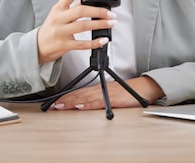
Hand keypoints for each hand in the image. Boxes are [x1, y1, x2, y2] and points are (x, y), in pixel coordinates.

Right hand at [37, 0, 116, 64]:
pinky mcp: (64, 45)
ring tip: (111, 23)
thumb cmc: (49, 29)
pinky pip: (82, 44)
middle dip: (99, 11)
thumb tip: (90, 1)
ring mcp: (61, 32)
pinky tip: (103, 39)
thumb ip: (71, 7)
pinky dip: (94, 42)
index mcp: (58, 8)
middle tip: (111, 13)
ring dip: (100, 24)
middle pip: (81, 10)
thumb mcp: (57, 14)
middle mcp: (59, 18)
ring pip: (83, 26)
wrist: (37, 46)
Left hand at [50, 76, 164, 110]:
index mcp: (97, 90)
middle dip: (64, 101)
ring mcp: (105, 95)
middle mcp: (99, 91)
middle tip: (51, 106)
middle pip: (78, 95)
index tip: (54, 103)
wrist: (143, 89)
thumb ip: (98, 99)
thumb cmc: (128, 93)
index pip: (78, 93)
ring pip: (85, 98)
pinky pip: (98, 102)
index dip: (65, 98)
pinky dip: (88, 104)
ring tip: (60, 106)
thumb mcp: (110, 96)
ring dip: (71, 102)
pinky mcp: (112, 99)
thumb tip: (85, 104)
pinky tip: (80, 106)